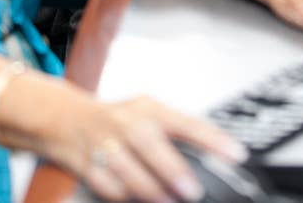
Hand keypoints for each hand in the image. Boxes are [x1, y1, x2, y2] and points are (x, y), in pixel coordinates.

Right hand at [54, 92, 245, 201]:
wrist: (66, 120)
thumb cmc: (116, 120)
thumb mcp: (146, 116)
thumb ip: (174, 136)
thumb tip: (210, 162)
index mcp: (148, 109)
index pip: (185, 120)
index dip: (211, 138)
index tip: (235, 154)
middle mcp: (126, 122)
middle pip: (149, 143)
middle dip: (172, 169)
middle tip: (192, 190)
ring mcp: (105, 143)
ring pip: (128, 170)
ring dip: (150, 190)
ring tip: (168, 201)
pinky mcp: (88, 165)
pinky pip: (109, 187)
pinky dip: (124, 196)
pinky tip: (134, 198)